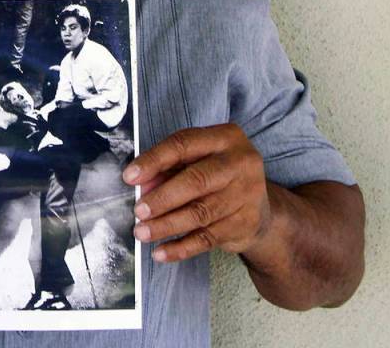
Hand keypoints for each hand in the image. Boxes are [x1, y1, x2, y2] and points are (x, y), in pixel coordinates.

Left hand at [123, 124, 270, 262]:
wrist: (260, 208)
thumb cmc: (217, 177)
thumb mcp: (195, 161)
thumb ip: (168, 169)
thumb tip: (140, 186)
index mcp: (225, 137)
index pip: (183, 144)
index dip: (154, 161)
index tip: (129, 177)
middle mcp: (241, 163)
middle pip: (196, 180)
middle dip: (162, 198)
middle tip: (138, 211)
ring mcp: (248, 194)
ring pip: (200, 213)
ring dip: (166, 225)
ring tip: (142, 232)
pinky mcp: (246, 223)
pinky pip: (207, 238)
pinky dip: (181, 247)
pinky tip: (161, 252)